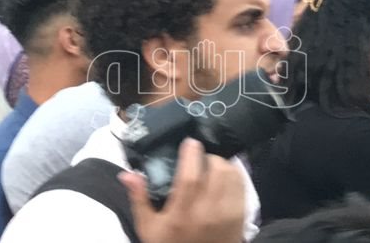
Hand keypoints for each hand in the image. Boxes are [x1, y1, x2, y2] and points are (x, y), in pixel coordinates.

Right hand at [120, 137, 246, 242]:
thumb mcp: (148, 227)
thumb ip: (139, 199)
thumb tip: (127, 174)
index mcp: (182, 214)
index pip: (191, 176)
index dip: (191, 155)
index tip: (189, 142)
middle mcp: (208, 211)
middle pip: (216, 169)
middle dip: (208, 158)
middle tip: (199, 160)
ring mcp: (228, 213)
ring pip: (232, 173)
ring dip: (222, 164)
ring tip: (210, 168)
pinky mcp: (242, 214)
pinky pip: (242, 184)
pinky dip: (233, 175)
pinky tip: (223, 178)